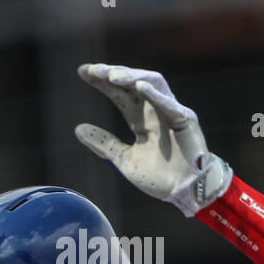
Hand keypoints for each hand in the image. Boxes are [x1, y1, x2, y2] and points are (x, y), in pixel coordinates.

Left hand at [75, 63, 230, 216]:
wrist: (184, 192)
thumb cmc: (160, 176)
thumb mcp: (124, 159)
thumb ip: (104, 143)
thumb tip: (78, 128)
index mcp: (139, 118)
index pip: (119, 92)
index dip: (102, 81)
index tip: (83, 71)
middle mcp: (154, 109)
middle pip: (133, 82)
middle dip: (113, 73)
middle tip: (94, 70)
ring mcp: (171, 112)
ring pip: (153, 83)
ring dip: (132, 77)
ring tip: (112, 76)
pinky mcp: (185, 120)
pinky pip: (170, 104)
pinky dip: (155, 95)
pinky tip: (139, 87)